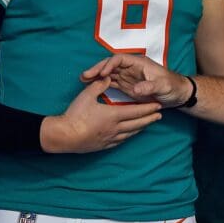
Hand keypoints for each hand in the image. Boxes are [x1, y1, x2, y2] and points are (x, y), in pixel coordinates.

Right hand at [40, 77, 161, 152]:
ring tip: (148, 125)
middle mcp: (115, 128)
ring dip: (141, 128)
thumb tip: (107, 77)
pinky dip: (129, 136)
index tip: (158, 106)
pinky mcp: (104, 145)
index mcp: (113, 115)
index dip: (148, 109)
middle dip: (149, 119)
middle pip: (137, 123)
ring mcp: (110, 138)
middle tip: (159, 116)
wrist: (64, 136)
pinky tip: (130, 135)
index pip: (136, 111)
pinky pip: (121, 141)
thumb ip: (99, 85)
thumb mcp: (87, 95)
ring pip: (130, 133)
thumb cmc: (75, 115)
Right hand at [81, 53, 191, 107]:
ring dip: (96, 77)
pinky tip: (92, 88)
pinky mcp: (127, 86)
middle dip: (97, 69)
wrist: (178, 94)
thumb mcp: (163, 86)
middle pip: (110, 65)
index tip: (101, 73)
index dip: (109, 64)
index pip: (120, 59)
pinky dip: (101, 84)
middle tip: (84, 76)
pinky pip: (112, 83)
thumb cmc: (173, 86)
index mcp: (139, 63)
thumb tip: (135, 89)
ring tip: (83, 81)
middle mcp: (131, 68)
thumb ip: (150, 86)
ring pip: (109, 74)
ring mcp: (128, 77)